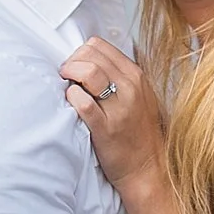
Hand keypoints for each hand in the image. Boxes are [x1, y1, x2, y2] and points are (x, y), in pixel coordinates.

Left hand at [61, 38, 162, 190]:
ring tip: (66, 85)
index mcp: (136, 76)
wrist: (147, 168)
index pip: (100, 46)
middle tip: (66, 74)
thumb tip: (89, 59)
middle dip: (72, 61)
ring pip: (88, 72)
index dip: (80, 52)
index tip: (75, 64)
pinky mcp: (106, 128)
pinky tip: (71, 101)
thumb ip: (119, 76)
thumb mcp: (139, 96)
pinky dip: (72, 97)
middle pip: (91, 54)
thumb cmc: (138, 132)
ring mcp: (119, 107)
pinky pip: (83, 102)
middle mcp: (130, 87)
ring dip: (70, 74)